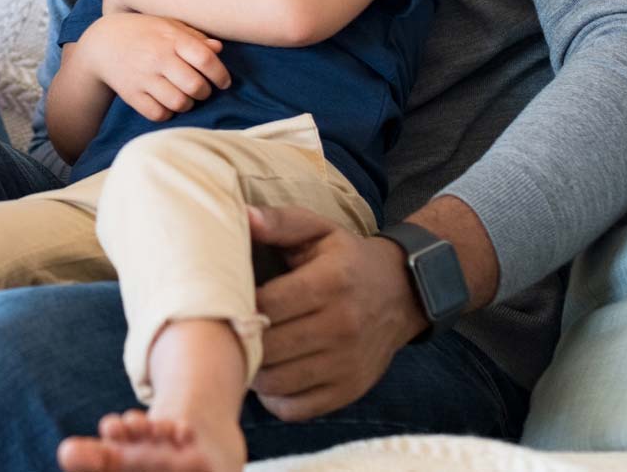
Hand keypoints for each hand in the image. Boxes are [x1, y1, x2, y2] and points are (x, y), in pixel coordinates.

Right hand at [82, 12, 229, 121]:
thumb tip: (219, 49)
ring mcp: (143, 78)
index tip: (223, 81)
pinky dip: (167, 112)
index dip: (220, 74)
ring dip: (187, 103)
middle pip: (195, 86)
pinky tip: (167, 103)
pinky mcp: (131, 94)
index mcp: (170, 39)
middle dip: (205, 92)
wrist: (101, 43)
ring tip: (184, 96)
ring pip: (179, 103)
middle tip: (201, 89)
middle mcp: (157, 58)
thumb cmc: (142, 32)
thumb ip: (194, 37)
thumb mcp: (167, 25)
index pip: (205, 59)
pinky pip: (158, 114)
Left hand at [248, 204, 426, 420]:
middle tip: (229, 329)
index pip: (267, 305)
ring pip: (277, 383)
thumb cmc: (345, 258)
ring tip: (246, 350)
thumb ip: (279, 222)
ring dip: (252, 370)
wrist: (401, 294)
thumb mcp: (317, 229)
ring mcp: (347, 364)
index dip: (237, 305)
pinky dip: (274, 397)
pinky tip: (271, 373)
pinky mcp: (349, 391)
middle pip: (268, 348)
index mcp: (330, 283)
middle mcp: (342, 327)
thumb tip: (244, 218)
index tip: (225, 300)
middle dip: (240, 340)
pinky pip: (296, 408)